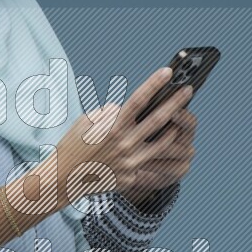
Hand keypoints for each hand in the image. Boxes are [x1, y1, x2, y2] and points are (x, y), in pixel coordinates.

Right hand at [53, 66, 197, 203]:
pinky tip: (160, 147)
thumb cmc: (72, 146)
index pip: (138, 100)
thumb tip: (124, 109)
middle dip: (176, 102)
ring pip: (162, 144)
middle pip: (158, 120)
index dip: (154, 84)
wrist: (63, 180)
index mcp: (112, 126)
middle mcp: (124, 144)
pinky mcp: (131, 177)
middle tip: (188, 90)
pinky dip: (154, 153)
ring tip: (178, 121)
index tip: (168, 72)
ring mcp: (130, 163)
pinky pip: (148, 163)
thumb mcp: (85, 122)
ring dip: (173, 130)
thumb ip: (108, 113)